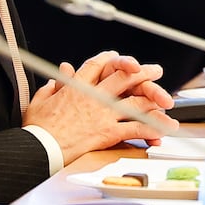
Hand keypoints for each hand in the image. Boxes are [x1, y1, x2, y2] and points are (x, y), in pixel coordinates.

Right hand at [24, 51, 179, 162]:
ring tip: (167, 99)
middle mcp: (94, 96)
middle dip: (142, 72)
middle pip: (123, 77)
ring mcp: (103, 114)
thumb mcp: (40, 100)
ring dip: (154, 98)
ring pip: (135, 101)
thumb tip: (60, 74)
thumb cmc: (38, 127)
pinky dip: (152, 128)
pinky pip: (135, 128)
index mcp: (76, 86)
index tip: (117, 56)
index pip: (97, 65)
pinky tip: (163, 129)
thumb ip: (52, 86)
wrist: (41, 147)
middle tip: (155, 70)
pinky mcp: (108, 132)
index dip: (109, 59)